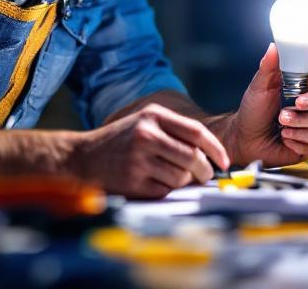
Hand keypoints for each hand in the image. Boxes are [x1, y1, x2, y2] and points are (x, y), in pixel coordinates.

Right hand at [67, 103, 229, 198]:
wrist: (82, 158)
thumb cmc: (121, 141)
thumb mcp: (145, 123)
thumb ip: (176, 132)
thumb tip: (211, 154)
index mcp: (153, 116)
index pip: (196, 132)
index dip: (215, 148)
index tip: (224, 161)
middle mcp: (146, 135)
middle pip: (193, 157)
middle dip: (204, 170)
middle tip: (205, 175)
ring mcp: (139, 159)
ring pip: (181, 176)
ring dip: (183, 181)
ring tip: (170, 175)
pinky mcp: (133, 182)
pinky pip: (165, 190)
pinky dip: (165, 190)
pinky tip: (153, 182)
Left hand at [221, 44, 307, 167]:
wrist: (245, 139)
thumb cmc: (253, 111)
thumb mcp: (259, 87)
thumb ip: (268, 67)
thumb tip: (274, 46)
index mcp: (301, 83)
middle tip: (296, 103)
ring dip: (299, 122)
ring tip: (281, 122)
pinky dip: (297, 138)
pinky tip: (284, 137)